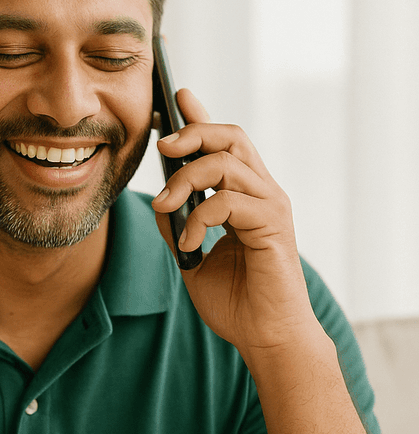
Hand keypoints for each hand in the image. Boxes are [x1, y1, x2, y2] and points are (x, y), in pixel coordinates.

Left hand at [150, 89, 321, 355]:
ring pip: (227, 163)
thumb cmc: (236, 301)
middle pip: (231, 137)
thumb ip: (178, 225)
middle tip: (162, 147)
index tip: (177, 96)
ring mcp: (270, 207)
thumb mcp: (191, 257)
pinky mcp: (273, 227)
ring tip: (166, 206)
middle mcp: (261, 194)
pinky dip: (200, 218)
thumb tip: (159, 200)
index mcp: (243, 196)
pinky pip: (230, 203)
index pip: (224, 144)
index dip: (201, 117)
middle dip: (193, 132)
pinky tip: (189, 245)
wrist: (265, 337)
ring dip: (186, 180)